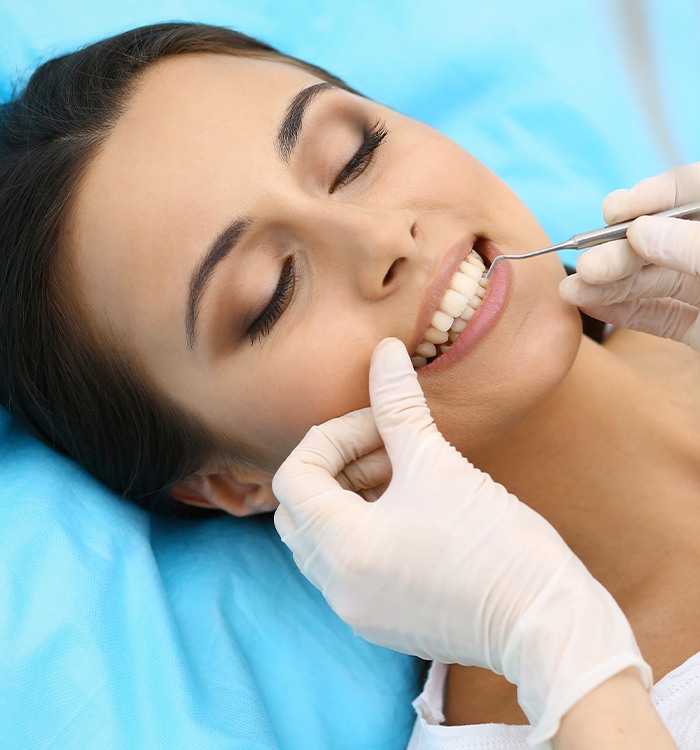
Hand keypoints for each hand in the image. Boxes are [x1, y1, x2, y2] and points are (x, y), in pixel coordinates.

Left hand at [273, 338, 650, 746]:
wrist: (547, 623)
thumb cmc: (496, 543)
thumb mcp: (438, 464)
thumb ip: (399, 405)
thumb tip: (385, 351)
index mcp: (341, 547)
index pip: (294, 477)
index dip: (331, 438)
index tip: (378, 425)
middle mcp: (337, 585)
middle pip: (300, 508)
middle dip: (336, 466)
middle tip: (385, 445)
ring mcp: (356, 608)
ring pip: (322, 537)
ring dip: (350, 496)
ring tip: (402, 471)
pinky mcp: (381, 620)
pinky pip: (347, 565)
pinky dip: (362, 528)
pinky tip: (409, 509)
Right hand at [559, 163, 699, 348]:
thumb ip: (691, 248)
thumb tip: (640, 231)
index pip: (691, 190)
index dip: (651, 197)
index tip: (615, 211)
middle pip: (661, 239)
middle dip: (618, 251)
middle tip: (586, 267)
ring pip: (653, 280)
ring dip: (608, 285)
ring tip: (572, 292)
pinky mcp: (699, 328)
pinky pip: (660, 315)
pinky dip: (626, 313)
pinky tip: (593, 308)